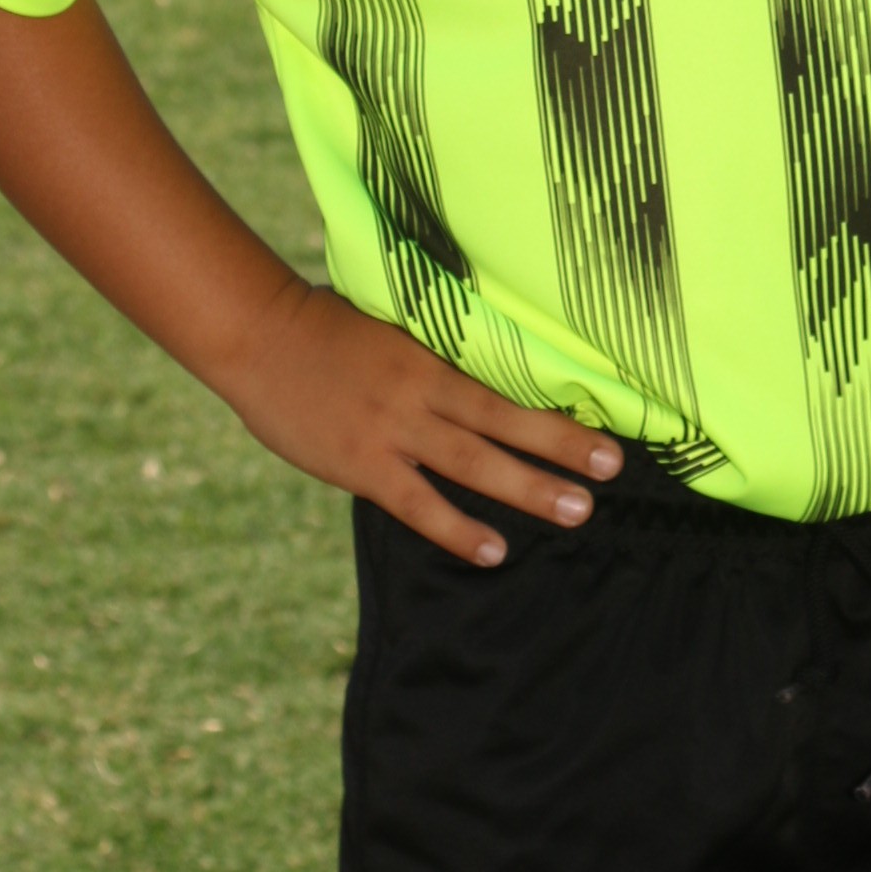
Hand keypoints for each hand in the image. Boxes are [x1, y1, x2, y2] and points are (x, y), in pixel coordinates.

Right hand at [216, 272, 621, 566]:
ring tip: (578, 511)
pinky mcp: (362, 465)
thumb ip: (431, 345)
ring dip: (528, 488)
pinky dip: (458, 529)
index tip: (603, 412)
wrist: (259, 336)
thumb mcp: (389, 320)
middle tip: (611, 467)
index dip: (554, 399)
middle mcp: (422, 391)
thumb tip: (479, 354)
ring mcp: (393, 430)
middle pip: (505, 421)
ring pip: (474, 464)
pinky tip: (494, 551)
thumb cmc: (323, 322)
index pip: (507, 380)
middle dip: (562, 445)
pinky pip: (419, 505)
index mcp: (432, 353)